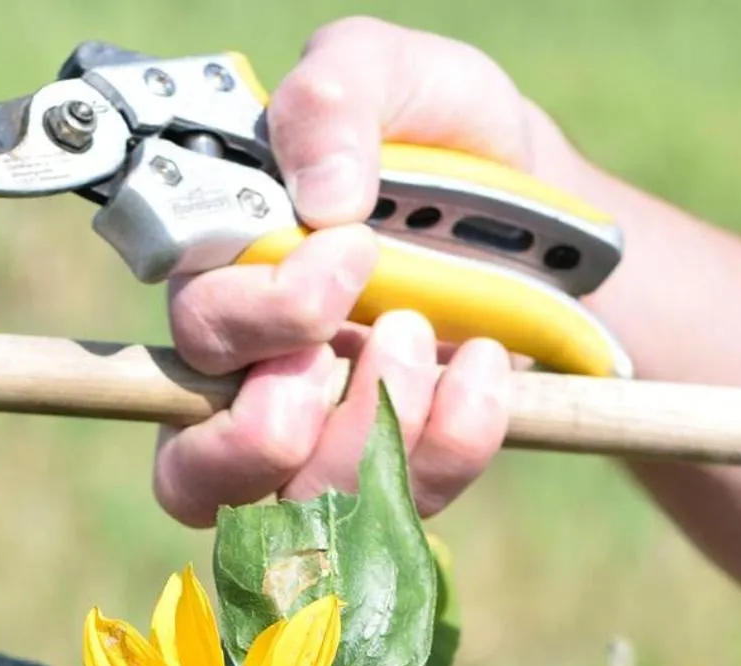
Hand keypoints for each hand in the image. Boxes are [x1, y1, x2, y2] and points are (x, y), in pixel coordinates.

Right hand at [152, 18, 571, 526]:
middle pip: (194, 469)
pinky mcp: (392, 483)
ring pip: (290, 514)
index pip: (187, 342)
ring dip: (370, 436)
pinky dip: (451, 444)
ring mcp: (320, 445)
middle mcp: (247, 381)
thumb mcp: (396, 77)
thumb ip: (334, 95)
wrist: (554, 218)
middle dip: (273, 420)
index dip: (248, 321)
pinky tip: (487, 369)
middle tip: (383, 332)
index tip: (348, 252)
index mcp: (226, 279)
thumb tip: (322, 192)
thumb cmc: (445, 146)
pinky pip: (396, 514)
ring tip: (430, 341)